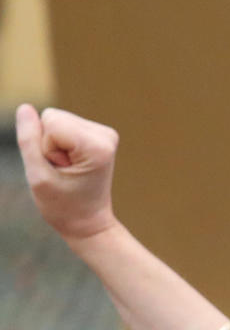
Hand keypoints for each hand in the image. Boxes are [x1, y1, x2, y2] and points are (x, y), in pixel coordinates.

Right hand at [15, 104, 120, 240]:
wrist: (88, 222)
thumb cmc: (63, 206)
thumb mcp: (38, 176)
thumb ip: (28, 140)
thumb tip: (24, 107)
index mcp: (98, 145)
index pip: (51, 120)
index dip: (45, 147)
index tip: (60, 169)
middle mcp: (106, 135)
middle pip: (53, 117)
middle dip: (49, 145)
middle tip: (63, 171)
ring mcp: (105, 134)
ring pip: (56, 120)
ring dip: (54, 146)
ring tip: (67, 169)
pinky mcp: (99, 135)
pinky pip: (62, 126)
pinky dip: (60, 145)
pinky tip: (71, 165)